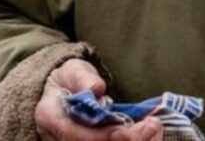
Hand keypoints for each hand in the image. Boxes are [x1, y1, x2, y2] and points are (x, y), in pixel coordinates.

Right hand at [35, 58, 162, 140]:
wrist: (63, 92)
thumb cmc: (68, 79)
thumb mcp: (73, 69)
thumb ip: (83, 78)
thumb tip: (96, 89)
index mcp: (49, 117)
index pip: (73, 133)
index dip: (101, 135)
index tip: (126, 130)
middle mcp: (57, 137)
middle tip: (152, 127)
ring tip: (155, 129)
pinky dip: (132, 140)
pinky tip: (151, 134)